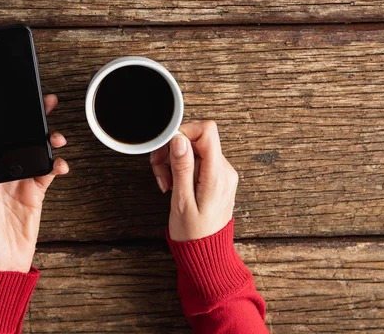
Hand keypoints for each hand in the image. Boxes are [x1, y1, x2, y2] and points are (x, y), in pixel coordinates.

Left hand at [0, 94, 68, 271]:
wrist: (1, 268)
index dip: (1, 122)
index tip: (12, 106)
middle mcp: (2, 175)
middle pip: (18, 142)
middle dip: (32, 123)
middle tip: (45, 106)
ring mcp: (20, 183)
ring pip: (36, 153)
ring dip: (48, 142)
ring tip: (57, 138)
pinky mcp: (35, 194)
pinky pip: (48, 172)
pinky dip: (57, 165)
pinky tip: (61, 164)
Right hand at [150, 121, 237, 240]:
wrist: (206, 253)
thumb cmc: (193, 233)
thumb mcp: (182, 201)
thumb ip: (182, 168)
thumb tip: (180, 139)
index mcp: (217, 175)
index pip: (207, 131)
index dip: (184, 132)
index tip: (167, 147)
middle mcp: (224, 170)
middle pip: (197, 140)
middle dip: (173, 150)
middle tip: (159, 169)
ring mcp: (222, 173)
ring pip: (194, 150)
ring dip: (174, 161)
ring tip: (166, 182)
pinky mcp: (216, 178)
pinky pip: (197, 162)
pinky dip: (181, 168)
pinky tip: (173, 184)